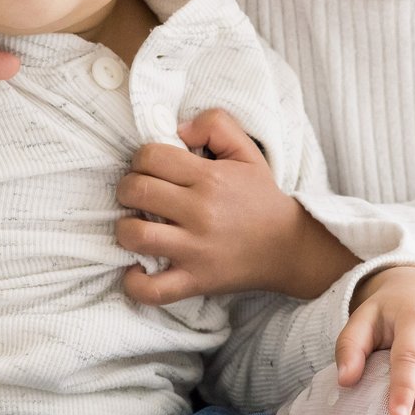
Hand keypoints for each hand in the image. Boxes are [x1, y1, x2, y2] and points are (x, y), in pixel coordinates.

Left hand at [118, 109, 358, 304]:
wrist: (289, 247)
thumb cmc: (260, 198)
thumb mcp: (247, 151)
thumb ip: (215, 124)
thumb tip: (177, 130)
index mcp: (210, 177)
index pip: (150, 156)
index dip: (142, 159)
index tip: (151, 170)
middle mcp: (200, 212)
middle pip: (136, 190)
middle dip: (128, 188)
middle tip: (140, 195)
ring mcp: (195, 250)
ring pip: (135, 235)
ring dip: (125, 229)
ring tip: (136, 226)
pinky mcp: (195, 281)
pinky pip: (152, 289)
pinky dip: (135, 283)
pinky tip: (137, 269)